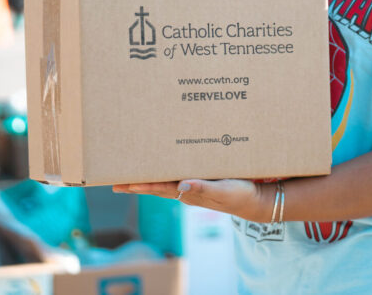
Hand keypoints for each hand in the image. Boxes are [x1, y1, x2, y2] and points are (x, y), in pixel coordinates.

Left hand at [114, 178, 269, 221]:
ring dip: (147, 180)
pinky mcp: (199, 183)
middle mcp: (186, 191)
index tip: (124, 182)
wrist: (255, 200)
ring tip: (130, 178)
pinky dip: (164, 175)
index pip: (159, 187)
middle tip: (115, 183)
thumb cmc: (240, 194)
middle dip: (136, 185)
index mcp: (189, 193)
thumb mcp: (224, 190)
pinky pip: (176, 178)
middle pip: (156, 187)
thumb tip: (181, 186)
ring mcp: (192, 189)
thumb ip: (203, 188)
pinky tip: (161, 170)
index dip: (142, 184)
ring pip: (163, 183)